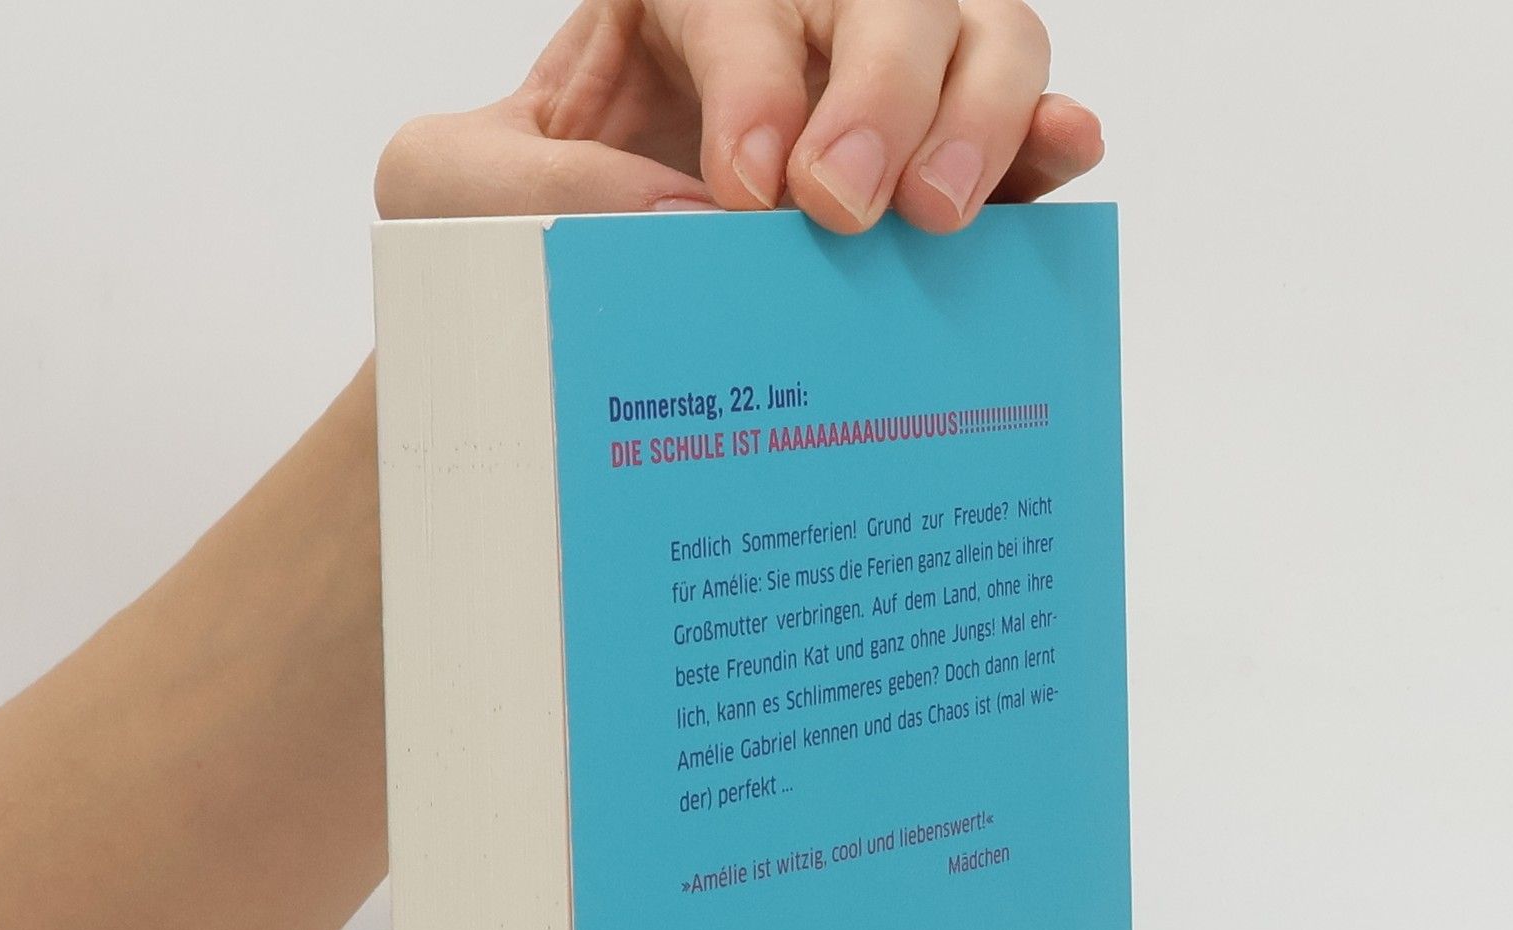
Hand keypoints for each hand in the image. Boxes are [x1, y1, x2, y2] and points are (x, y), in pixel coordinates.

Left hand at [375, 0, 1102, 233]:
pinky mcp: (936, 164)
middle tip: (846, 210)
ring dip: (978, 114)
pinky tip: (1063, 162)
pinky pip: (1021, 122)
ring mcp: (877, 85)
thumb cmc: (497, 237)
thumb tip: (697, 223)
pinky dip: (1047, 141)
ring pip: (974, 30)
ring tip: (939, 219)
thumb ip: (538, 183)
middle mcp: (788, 19)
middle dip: (877, 94)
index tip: (749, 191)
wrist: (544, 316)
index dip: (756, 80)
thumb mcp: (448, 191)